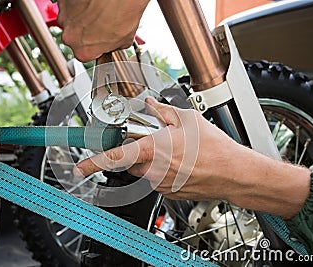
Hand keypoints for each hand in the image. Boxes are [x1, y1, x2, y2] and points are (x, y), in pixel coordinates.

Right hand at [57, 0, 149, 61]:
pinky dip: (78, 4)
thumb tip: (116, 44)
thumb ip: (114, 46)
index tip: (100, 40)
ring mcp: (65, 17)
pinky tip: (92, 2)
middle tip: (100, 22)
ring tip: (97, 10)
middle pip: (75, 37)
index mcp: (83, 52)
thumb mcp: (125, 39)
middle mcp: (70, 37)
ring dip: (81, 17)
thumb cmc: (122, 13)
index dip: (94, 46)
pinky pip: (70, 5)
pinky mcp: (64, 1)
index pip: (84, 54)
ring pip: (71, 20)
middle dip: (85, 31)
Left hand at [74, 96, 241, 200]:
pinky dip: (165, 169)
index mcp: (152, 150)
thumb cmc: (213, 148)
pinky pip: (158, 179)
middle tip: (157, 140)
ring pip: (145, 170)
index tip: (80, 168)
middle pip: (131, 160)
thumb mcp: (187, 119)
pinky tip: (183, 162)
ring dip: (153, 159)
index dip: (93, 163)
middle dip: (137, 150)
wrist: (232, 172)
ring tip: (176, 151)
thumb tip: (150, 104)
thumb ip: (162, 111)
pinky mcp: (169, 192)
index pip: (115, 157)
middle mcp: (153, 170)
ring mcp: (161, 183)